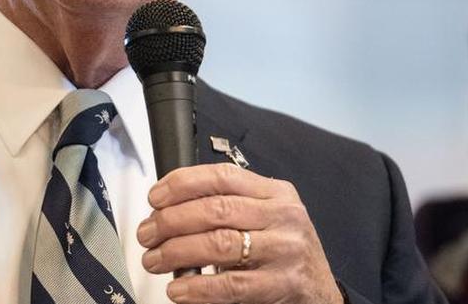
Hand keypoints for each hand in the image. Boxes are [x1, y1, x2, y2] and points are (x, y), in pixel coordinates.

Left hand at [136, 163, 341, 303]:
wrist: (319, 292)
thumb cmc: (282, 250)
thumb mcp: (264, 216)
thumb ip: (227, 205)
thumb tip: (167, 207)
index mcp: (276, 193)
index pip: (222, 176)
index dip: (182, 183)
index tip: (155, 197)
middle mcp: (283, 217)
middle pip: (215, 210)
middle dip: (170, 221)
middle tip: (147, 234)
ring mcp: (285, 251)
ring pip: (218, 244)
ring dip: (176, 253)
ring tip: (155, 260)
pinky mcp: (282, 285)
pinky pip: (231, 285)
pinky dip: (198, 288)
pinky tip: (179, 289)